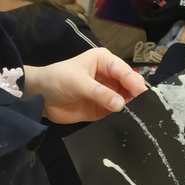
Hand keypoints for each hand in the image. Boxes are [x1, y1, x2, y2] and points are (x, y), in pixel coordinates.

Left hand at [24, 49, 146, 123]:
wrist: (38, 96)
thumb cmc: (58, 80)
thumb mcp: (79, 83)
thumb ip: (100, 93)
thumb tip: (121, 105)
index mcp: (105, 61)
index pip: (125, 71)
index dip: (134, 82)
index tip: (143, 95)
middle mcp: (110, 76)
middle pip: (129, 86)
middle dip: (136, 96)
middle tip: (146, 108)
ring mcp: (107, 93)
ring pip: (126, 100)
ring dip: (131, 108)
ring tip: (140, 117)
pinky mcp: (102, 109)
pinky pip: (116, 113)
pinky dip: (122, 117)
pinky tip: (129, 123)